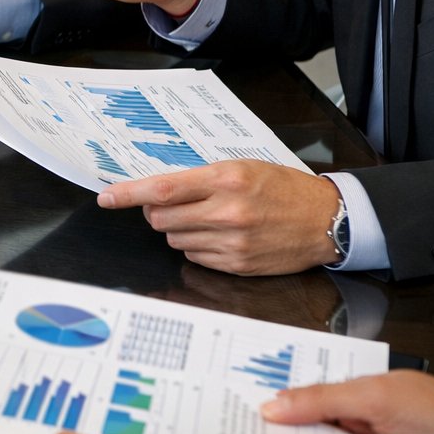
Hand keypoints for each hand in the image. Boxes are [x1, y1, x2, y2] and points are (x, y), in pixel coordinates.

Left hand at [97, 161, 341, 275]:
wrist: (327, 220)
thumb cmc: (283, 188)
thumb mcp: (241, 167)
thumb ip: (199, 178)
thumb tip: (156, 189)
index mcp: (225, 180)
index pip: (162, 188)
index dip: (128, 194)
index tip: (107, 197)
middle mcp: (226, 212)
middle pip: (161, 218)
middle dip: (157, 212)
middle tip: (173, 204)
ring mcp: (231, 243)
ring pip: (174, 239)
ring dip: (179, 230)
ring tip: (207, 219)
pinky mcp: (237, 265)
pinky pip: (194, 257)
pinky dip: (197, 246)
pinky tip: (219, 236)